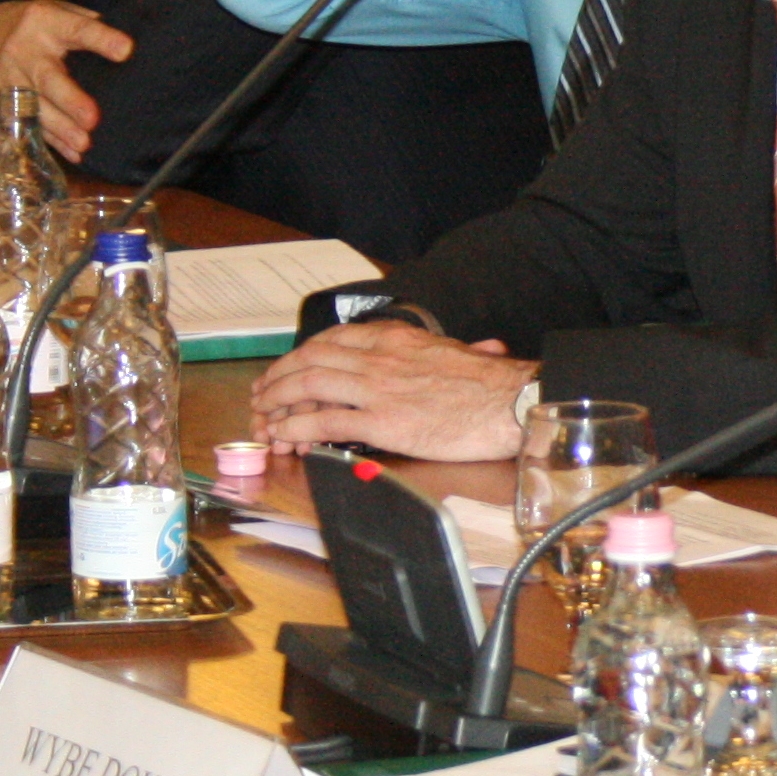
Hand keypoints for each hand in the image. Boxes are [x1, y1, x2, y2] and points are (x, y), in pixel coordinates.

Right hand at [0, 0, 134, 158]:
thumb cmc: (40, 24)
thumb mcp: (61, 11)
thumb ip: (90, 26)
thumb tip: (128, 48)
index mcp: (47, 22)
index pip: (77, 29)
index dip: (101, 39)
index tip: (125, 50)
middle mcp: (26, 51)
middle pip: (48, 78)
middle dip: (70, 100)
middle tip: (92, 119)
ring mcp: (11, 77)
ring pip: (35, 107)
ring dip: (60, 128)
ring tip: (83, 143)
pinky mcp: (4, 100)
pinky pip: (27, 123)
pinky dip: (50, 140)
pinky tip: (72, 153)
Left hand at [249, 323, 533, 460]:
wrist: (513, 402)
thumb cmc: (497, 385)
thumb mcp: (469, 356)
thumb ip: (460, 352)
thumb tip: (485, 348)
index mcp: (398, 340)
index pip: (335, 339)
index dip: (304, 354)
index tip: (290, 367)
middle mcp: (380, 358)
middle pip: (311, 358)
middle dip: (279, 375)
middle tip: (263, 393)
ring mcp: (378, 389)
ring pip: (308, 385)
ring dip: (277, 400)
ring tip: (262, 415)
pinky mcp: (382, 423)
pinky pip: (324, 422)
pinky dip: (296, 428)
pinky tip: (284, 436)